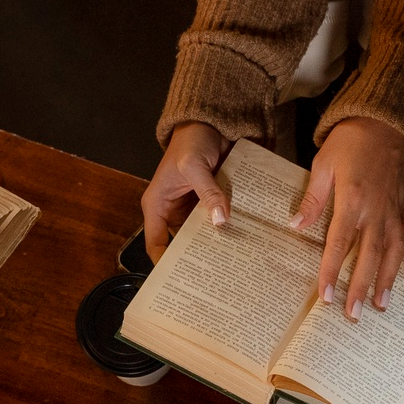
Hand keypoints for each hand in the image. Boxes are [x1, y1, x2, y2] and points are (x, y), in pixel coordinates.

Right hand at [143, 122, 232, 263]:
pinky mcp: (215, 202)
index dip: (164, 264)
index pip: (156, 243)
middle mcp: (176, 211)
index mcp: (159, 206)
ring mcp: (197, 207)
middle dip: (198, 258)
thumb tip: (220, 219)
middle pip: (184, 243)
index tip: (179, 280)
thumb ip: (207, 191)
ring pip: (206, 233)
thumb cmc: (191, 139)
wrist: (213, 122)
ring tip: (233, 264)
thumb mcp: (193, 165)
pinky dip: (232, 228)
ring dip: (219, 244)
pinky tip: (246, 241)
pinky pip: (221, 220)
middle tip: (214, 277)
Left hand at [292, 117, 403, 320]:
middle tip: (354, 313)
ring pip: (394, 251)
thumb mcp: (322, 166)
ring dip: (389, 279)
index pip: (338, 244)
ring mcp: (394, 209)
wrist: (383, 120)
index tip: (325, 296)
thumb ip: (313, 200)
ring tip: (383, 305)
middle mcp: (376, 210)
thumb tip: (296, 227)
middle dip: (361, 286)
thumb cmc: (349, 141)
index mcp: (352, 201)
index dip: (332, 271)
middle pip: (368, 256)